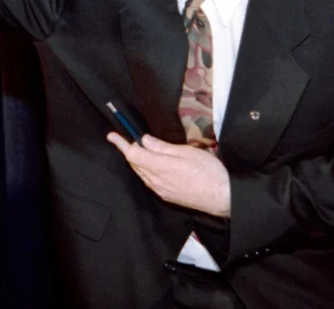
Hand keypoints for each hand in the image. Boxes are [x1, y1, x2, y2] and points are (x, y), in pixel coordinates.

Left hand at [107, 132, 230, 216]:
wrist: (222, 197)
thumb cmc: (208, 171)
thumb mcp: (186, 152)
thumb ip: (163, 147)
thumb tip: (145, 140)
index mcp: (159, 167)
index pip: (132, 154)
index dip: (121, 144)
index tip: (112, 136)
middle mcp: (155, 181)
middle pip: (134, 164)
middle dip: (129, 150)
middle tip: (129, 139)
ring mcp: (160, 190)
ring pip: (141, 173)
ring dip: (137, 161)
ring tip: (140, 149)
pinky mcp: (166, 196)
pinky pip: (149, 182)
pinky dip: (146, 171)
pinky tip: (152, 166)